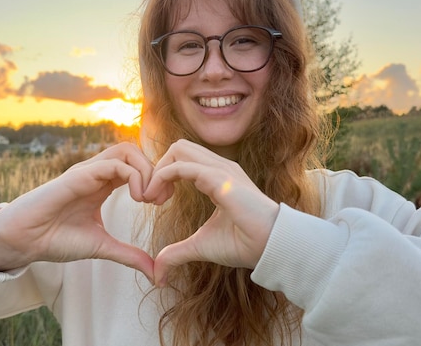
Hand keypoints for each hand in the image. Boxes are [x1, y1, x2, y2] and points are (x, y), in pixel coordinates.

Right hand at [0, 143, 167, 281]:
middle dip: (155, 171)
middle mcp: (97, 173)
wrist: (24, 242)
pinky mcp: (78, 175)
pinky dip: (134, 176)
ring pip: (126, 150)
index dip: (156, 179)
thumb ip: (130, 255)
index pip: (137, 165)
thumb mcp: (102, 247)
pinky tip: (137, 199)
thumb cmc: (56, 239)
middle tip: (159, 199)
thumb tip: (156, 272)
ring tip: (147, 198)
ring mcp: (87, 171)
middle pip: (135, 151)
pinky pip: (113, 164)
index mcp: (103, 184)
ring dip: (145, 170)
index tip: (162, 203)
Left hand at [143, 139, 279, 286]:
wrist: (269, 247)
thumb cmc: (243, 243)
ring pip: (178, 149)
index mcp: (216, 176)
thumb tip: (157, 273)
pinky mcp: (219, 178)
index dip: (162, 177)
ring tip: (152, 199)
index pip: (182, 159)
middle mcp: (218, 167)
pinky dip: (162, 177)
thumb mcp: (200, 246)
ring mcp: (220, 169)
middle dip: (157, 168)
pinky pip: (181, 166)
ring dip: (158, 171)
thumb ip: (177, 254)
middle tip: (152, 198)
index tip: (155, 202)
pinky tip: (158, 200)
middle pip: (178, 147)